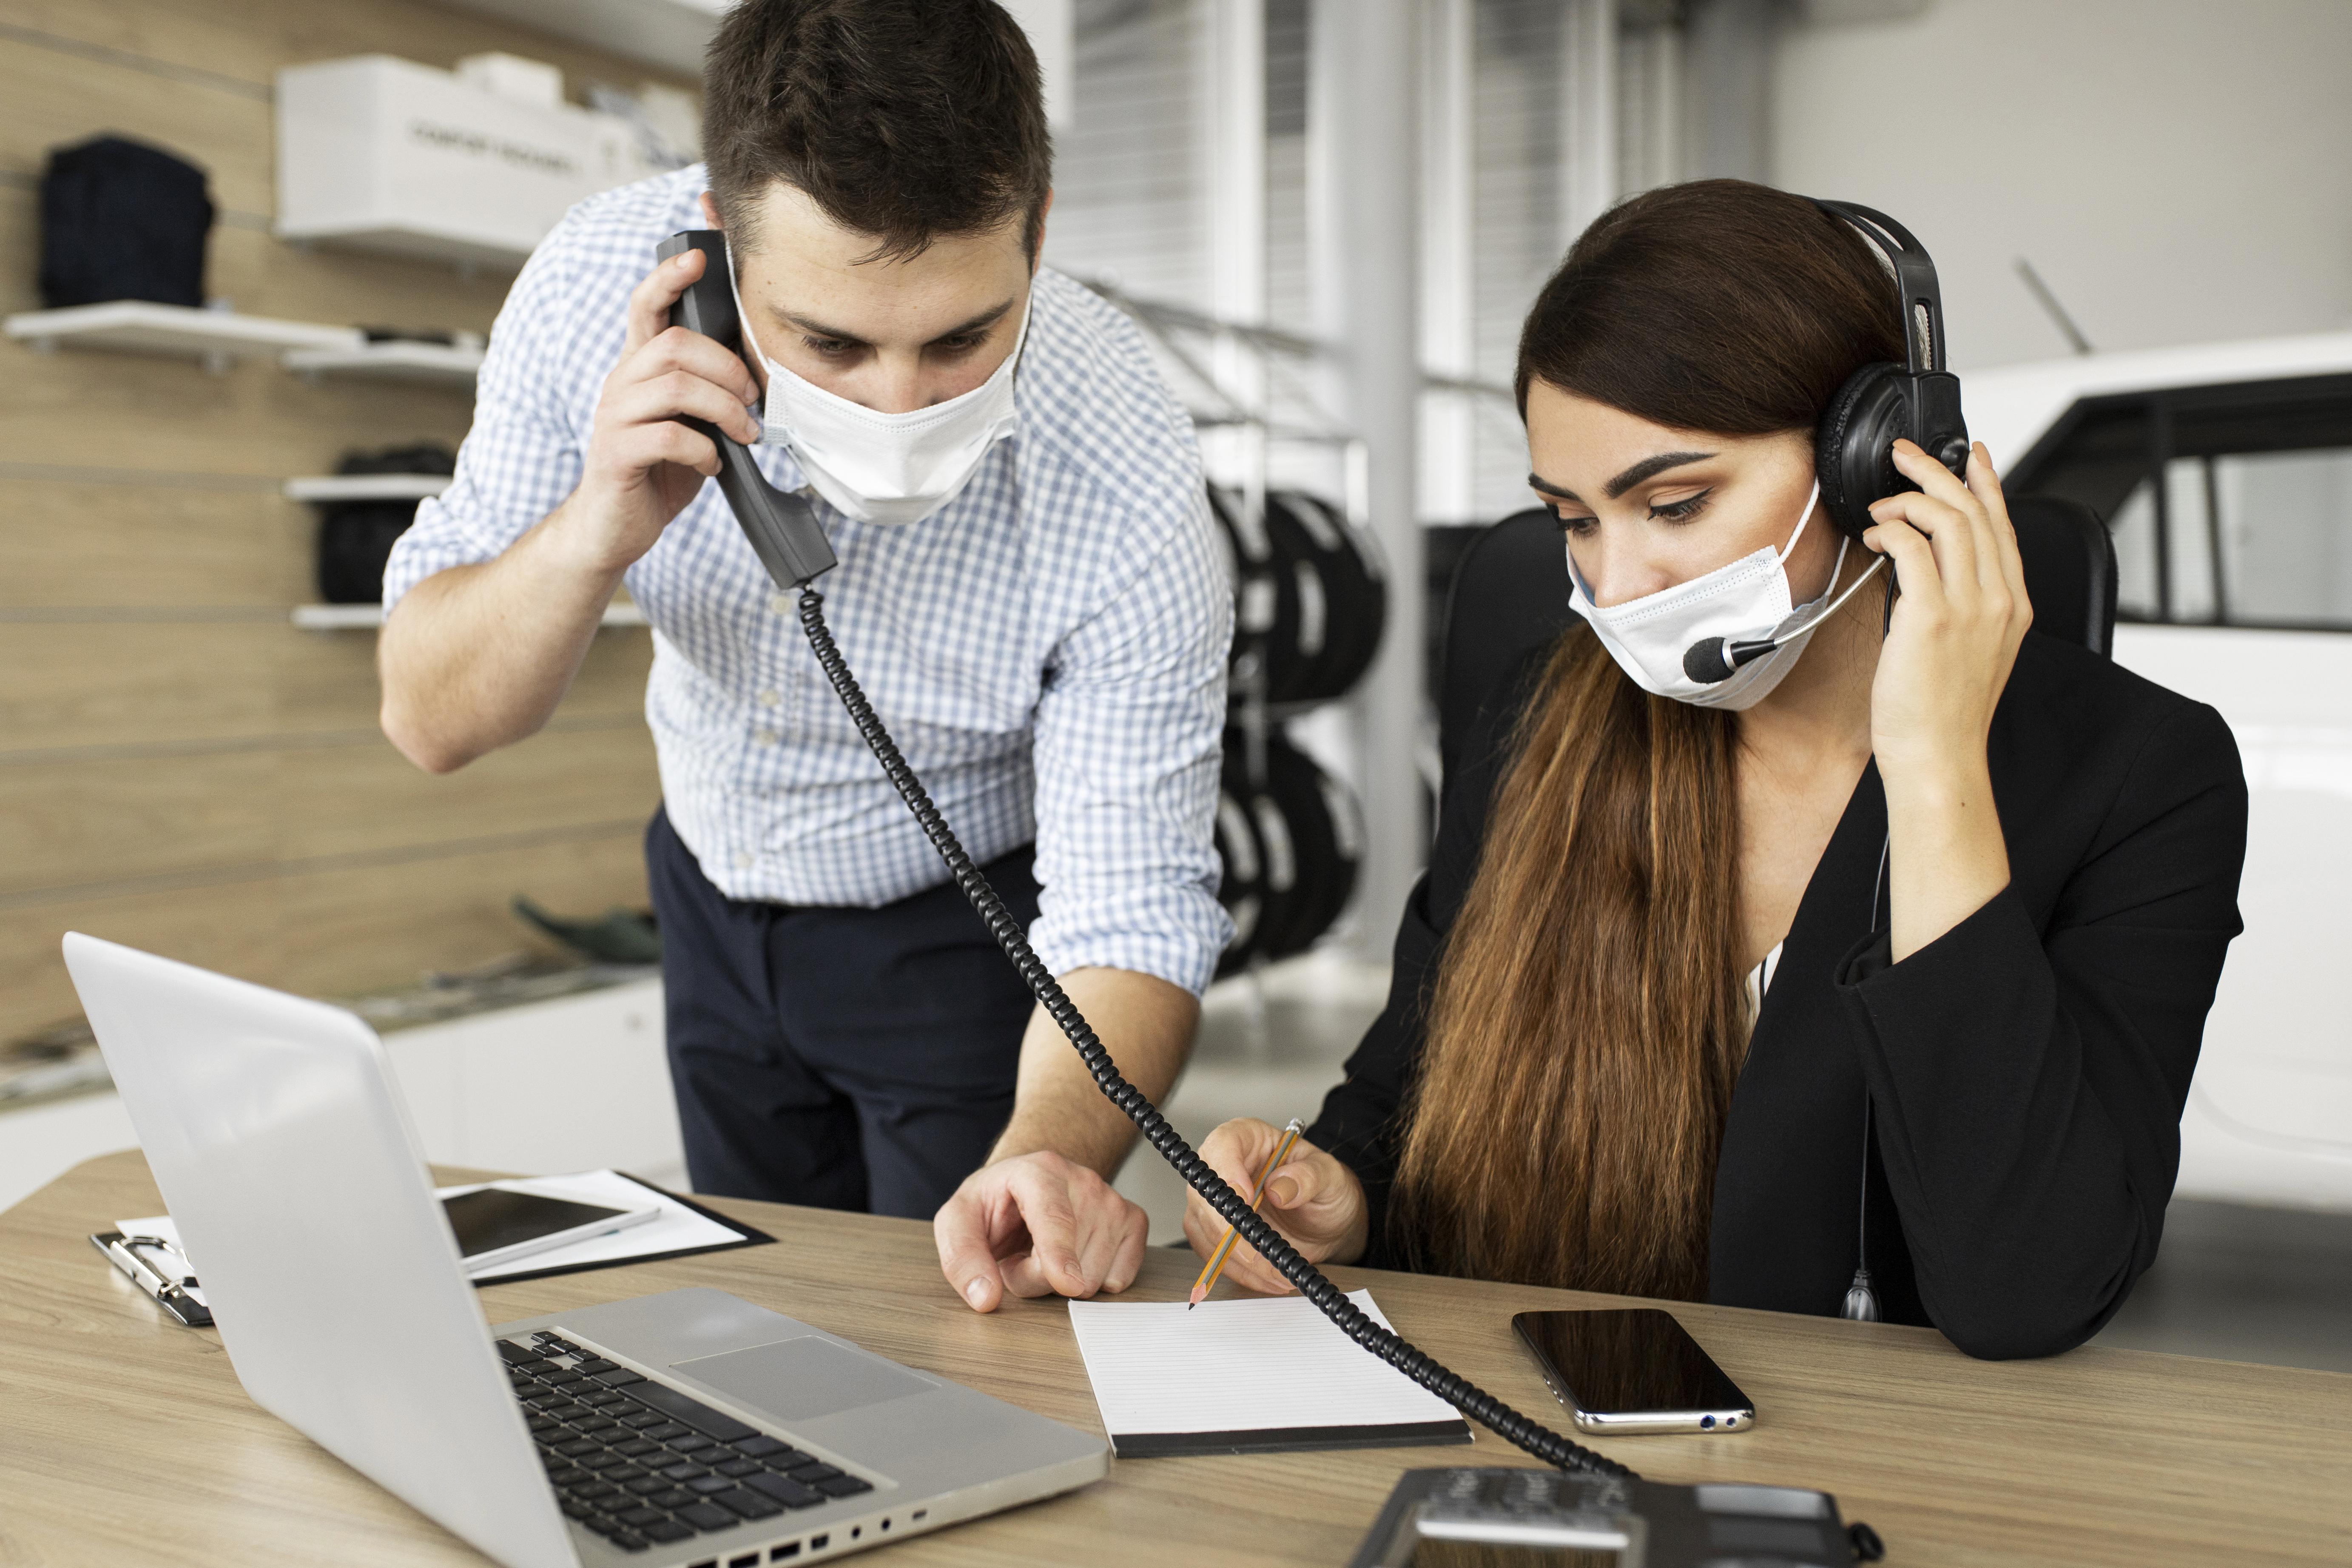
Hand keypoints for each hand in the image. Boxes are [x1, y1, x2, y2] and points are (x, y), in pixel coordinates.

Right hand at [561, 245, 766, 575]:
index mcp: (638, 369)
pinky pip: (670, 437)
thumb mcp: (685, 422)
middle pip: (674, 344)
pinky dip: (704, 450)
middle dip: (725, 366)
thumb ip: (704, 392)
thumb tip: (753, 376)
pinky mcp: (617, 454)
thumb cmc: (656, 471)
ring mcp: (614, 418)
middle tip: (751, 397)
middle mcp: (621, 384)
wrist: (612, 527)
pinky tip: (713, 465)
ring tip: (744, 434)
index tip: (698, 257)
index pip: (646, 307)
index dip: (669, 277)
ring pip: (676, 387)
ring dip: (724, 409)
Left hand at [934, 1150, 1148, 1312]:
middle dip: (1036, 1278)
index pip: (1053, 1216)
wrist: (1027, 1186)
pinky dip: (1095, 1281)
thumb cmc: (993, 1204)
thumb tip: (985, 1297)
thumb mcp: (958, 1223)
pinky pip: (1121, 1277)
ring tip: (1043, 1255)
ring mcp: (1111, 1200)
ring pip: (1095, 1276)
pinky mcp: (1132, 1220)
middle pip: (1070, 1261)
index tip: (1067, 1283)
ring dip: (1062, 1282)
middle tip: (1020, 1256)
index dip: (1059, 1253)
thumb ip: (962, 1259)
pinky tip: (1075, 1258)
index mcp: (1037, 1171)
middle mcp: (1081, 1180)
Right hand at [1179, 1119, 1368, 1296]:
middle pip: (1206, 1193)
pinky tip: (1266, 1277)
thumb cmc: (1325, 1188)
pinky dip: (1239, 1271)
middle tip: (1262, 1253)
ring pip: (1205, 1229)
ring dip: (1237, 1258)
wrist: (1325, 1221)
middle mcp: (1223, 1166)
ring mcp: (1214, 1201)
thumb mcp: (1330, 1176)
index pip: (1223, 1144)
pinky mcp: (1214, 1231)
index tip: (1246, 1198)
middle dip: (1231, 1230)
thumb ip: (1309, 1177)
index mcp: (1247, 1138)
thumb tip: (1278, 1188)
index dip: (1227, 1172)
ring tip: (1275, 1272)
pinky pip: (1213, 1254)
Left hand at [1862, 440, 2032, 775]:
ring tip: (1882, 505)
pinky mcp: (1931, 617)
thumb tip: (1929, 565)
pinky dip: (1889, 531)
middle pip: (1975, 511)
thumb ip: (1966, 605)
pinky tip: (1873, 536)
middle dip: (1938, 471)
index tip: (1971, 455)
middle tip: (1907, 455)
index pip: (2003, 527)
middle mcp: (1998, 600)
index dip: (1987, 482)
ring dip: (1908, 499)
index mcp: (2012, 606)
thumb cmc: (1945, 711)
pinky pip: (1911, 549)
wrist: (1940, 757)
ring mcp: (1969, 607)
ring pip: (1947, 520)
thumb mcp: (1972, 650)